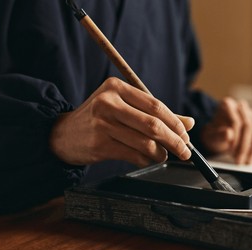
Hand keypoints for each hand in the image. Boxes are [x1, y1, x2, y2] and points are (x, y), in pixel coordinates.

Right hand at [49, 77, 194, 166]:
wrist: (63, 135)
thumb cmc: (99, 119)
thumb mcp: (125, 108)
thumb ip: (156, 114)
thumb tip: (189, 123)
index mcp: (116, 87)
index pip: (156, 105)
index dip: (175, 123)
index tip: (186, 135)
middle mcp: (108, 102)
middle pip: (153, 124)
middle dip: (175, 141)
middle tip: (185, 151)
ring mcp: (102, 124)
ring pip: (145, 142)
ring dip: (161, 153)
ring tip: (163, 155)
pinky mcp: (99, 145)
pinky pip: (134, 155)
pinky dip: (146, 160)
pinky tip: (147, 159)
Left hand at [201, 97, 251, 164]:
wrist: (217, 137)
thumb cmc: (213, 135)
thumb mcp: (211, 136)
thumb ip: (218, 135)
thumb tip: (229, 133)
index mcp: (227, 105)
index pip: (236, 121)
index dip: (236, 137)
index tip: (231, 150)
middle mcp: (241, 107)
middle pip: (249, 125)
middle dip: (245, 146)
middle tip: (239, 160)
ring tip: (246, 162)